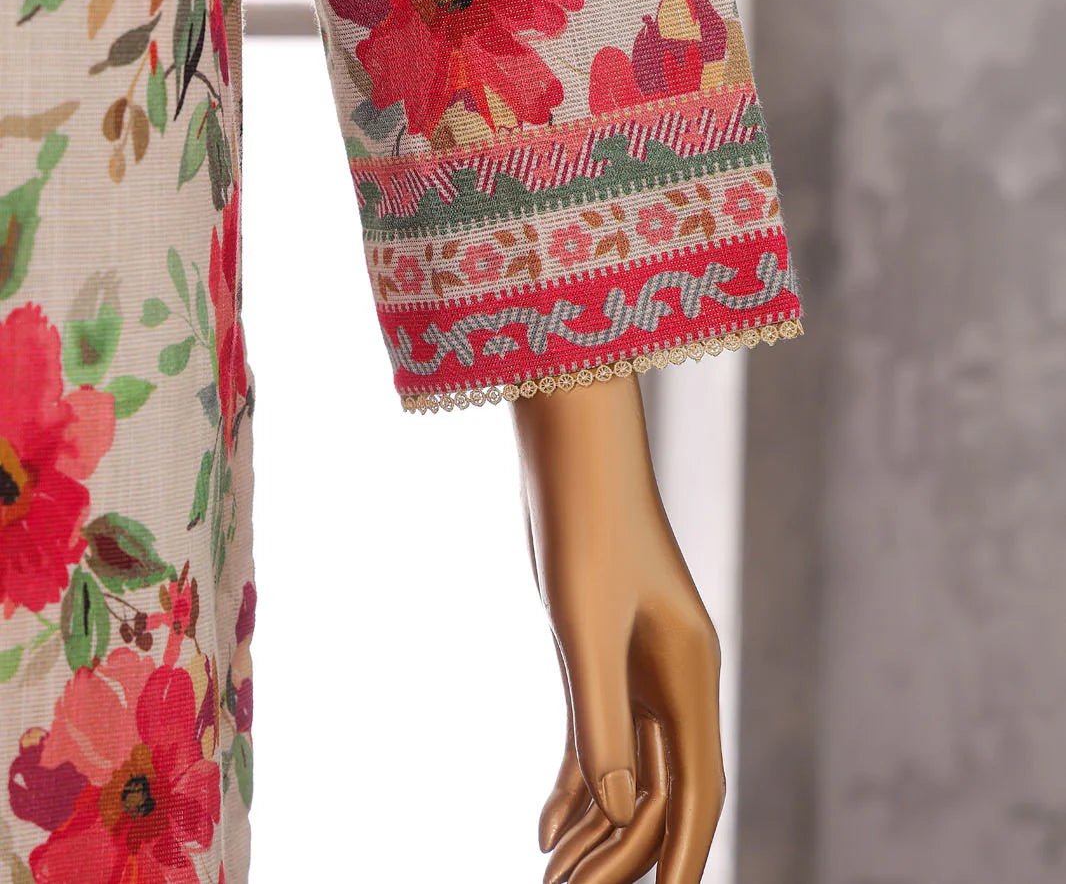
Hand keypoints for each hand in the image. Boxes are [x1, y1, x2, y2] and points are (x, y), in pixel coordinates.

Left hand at [511, 373, 725, 883]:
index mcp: (689, 667)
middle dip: (623, 854)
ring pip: (623, 765)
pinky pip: (591, 732)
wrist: (567, 433)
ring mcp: (634, 659)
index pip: (695, 786)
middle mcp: (670, 670)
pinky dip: (572, 781)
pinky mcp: (595, 643)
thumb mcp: (584, 618)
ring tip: (553, 882)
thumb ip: (598, 712)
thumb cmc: (582, 514)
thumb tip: (611, 807)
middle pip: (657, 786)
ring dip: (595, 827)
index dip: (681, 856)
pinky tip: (544, 825)